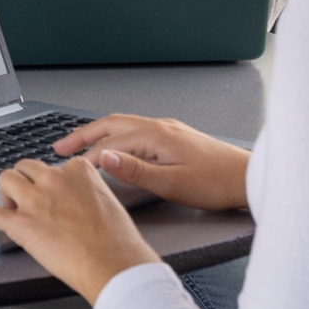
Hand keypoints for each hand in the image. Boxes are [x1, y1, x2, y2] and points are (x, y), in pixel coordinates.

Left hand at [0, 157, 159, 303]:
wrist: (114, 265)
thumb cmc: (117, 242)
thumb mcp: (108, 203)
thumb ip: (87, 193)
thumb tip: (77, 200)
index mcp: (79, 171)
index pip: (55, 166)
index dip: (51, 184)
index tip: (57, 198)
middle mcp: (54, 179)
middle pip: (26, 167)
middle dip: (25, 183)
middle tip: (33, 204)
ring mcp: (35, 200)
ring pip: (7, 179)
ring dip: (7, 192)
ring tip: (15, 209)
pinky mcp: (21, 224)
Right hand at [52, 115, 250, 211]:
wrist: (248, 178)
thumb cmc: (216, 183)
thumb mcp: (171, 183)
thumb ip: (134, 171)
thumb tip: (103, 158)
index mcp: (155, 136)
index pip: (109, 145)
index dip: (86, 158)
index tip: (69, 169)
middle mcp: (159, 127)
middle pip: (111, 125)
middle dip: (82, 135)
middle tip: (59, 146)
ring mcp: (168, 130)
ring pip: (124, 126)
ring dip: (99, 134)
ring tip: (80, 144)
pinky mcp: (176, 137)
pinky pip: (137, 130)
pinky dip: (117, 136)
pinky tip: (116, 146)